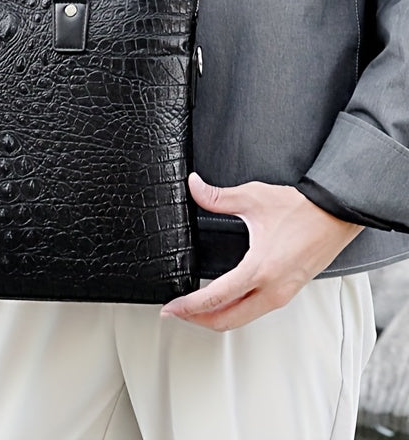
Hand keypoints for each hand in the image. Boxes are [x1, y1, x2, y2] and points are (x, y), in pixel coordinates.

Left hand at [160, 172, 363, 330]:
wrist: (337, 214)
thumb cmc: (300, 208)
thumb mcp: (253, 197)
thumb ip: (218, 197)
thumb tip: (194, 186)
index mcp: (260, 269)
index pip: (216, 297)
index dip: (189, 306)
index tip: (170, 308)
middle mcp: (272, 289)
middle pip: (227, 320)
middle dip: (196, 320)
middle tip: (174, 313)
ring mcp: (282, 294)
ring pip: (242, 319)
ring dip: (215, 318)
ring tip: (192, 309)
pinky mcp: (288, 292)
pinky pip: (255, 311)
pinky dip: (233, 312)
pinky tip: (221, 300)